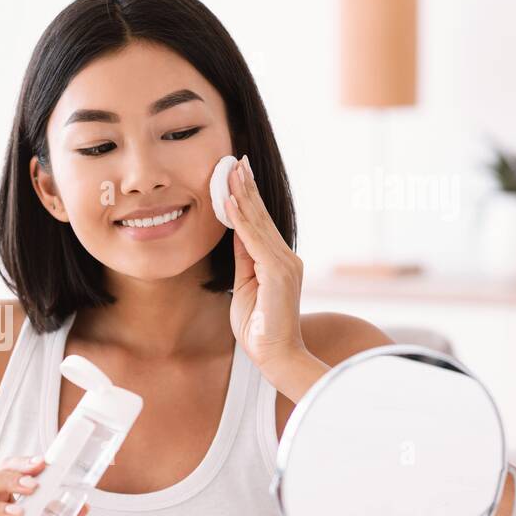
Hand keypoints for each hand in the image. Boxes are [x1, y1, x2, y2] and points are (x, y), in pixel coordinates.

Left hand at [224, 154, 306, 373]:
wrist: (275, 355)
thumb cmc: (259, 328)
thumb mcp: (245, 287)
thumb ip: (243, 261)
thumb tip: (235, 234)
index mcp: (278, 261)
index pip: (259, 223)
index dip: (247, 199)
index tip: (236, 174)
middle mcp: (286, 258)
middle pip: (261, 216)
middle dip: (246, 187)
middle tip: (234, 160)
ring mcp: (285, 264)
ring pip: (258, 223)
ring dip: (242, 195)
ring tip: (230, 171)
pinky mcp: (278, 273)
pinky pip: (254, 241)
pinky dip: (240, 220)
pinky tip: (229, 202)